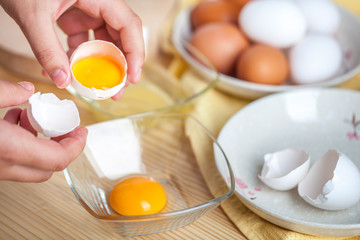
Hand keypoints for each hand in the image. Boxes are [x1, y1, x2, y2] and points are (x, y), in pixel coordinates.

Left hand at [0, 0, 144, 99]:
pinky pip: (84, 41)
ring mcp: (87, 10)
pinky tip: (68, 72)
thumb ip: (47, 49)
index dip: (135, 54)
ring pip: (104, 41)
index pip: (129, 25)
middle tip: (116, 89)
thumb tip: (62, 80)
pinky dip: (78, 58)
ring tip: (97, 86)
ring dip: (101, 66)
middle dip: (120, 65)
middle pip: (121, 36)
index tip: (132, 78)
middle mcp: (98, 3)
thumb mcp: (33, 15)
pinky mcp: (74, 17)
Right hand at [0, 80, 87, 181]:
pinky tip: (12, 121)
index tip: (82, 130)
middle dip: (61, 146)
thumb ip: (7, 93)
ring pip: (29, 166)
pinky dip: (21, 144)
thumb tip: (27, 90)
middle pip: (48, 168)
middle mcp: (4, 167)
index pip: (59, 159)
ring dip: (38, 143)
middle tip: (62, 126)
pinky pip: (13, 161)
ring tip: (30, 117)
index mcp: (11, 149)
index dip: (77, 145)